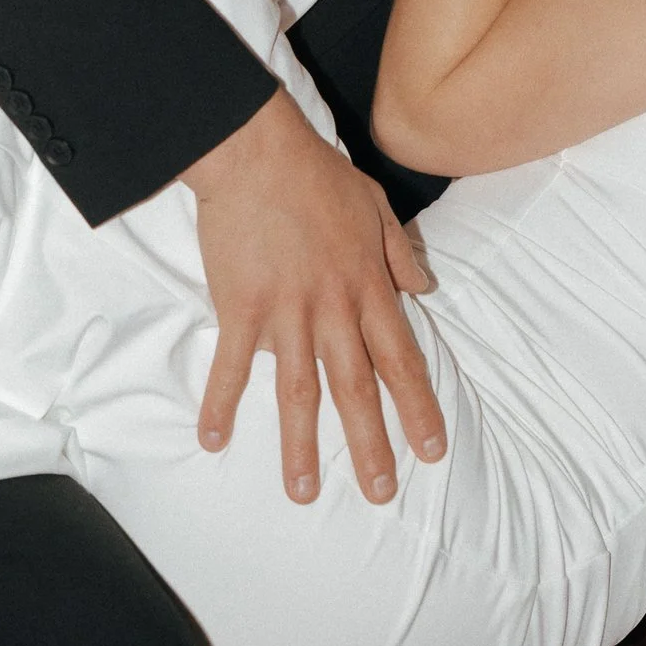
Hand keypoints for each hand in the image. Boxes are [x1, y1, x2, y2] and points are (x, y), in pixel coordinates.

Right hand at [186, 90, 444, 505]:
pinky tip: (213, 439)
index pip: (400, 360)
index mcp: (368, 287)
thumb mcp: (375, 204)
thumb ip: (400, 251)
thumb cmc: (315, 174)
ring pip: (299, 391)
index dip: (417, 408)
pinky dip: (222, 403)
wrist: (256, 151)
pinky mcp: (241, 307)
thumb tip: (427, 285)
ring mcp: (286, 312)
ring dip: (302, 444)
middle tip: (380, 493)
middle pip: (356, 388)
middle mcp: (333, 309)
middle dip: (370, 445)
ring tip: (302, 491)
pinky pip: (233, 365)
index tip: (431, 450)